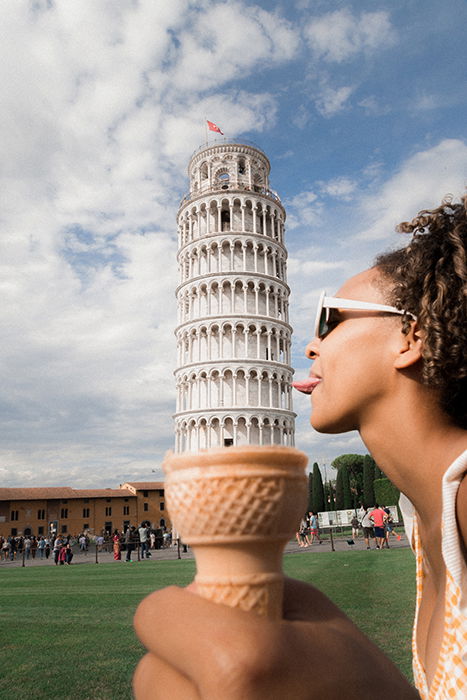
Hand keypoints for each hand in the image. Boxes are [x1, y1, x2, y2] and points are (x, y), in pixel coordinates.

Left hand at [133, 578, 418, 698]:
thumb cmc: (359, 683)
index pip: (153, 616)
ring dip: (182, 693)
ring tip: (235, 691)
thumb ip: (249, 590)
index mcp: (239, 663)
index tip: (202, 612)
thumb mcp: (313, 612)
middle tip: (224, 660)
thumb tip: (197, 590)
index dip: (177, 609)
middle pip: (148, 671)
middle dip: (179, 657)